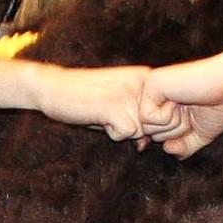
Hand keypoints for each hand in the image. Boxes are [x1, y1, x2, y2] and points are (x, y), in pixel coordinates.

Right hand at [35, 63, 151, 143]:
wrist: (53, 87)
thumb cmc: (85, 98)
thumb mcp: (117, 106)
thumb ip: (138, 121)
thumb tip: (147, 144)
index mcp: (146, 77)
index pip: (169, 115)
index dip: (150, 126)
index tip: (124, 115)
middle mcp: (143, 82)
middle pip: (158, 126)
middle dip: (136, 130)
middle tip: (111, 115)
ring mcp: (130, 93)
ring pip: (143, 132)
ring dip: (122, 131)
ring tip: (103, 114)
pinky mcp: (116, 105)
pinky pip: (128, 134)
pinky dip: (112, 134)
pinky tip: (98, 118)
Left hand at [141, 51, 222, 157]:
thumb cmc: (219, 105)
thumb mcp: (200, 134)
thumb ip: (183, 146)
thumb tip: (166, 149)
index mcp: (164, 104)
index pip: (157, 136)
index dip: (177, 136)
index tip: (193, 117)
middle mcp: (155, 95)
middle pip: (150, 134)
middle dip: (175, 131)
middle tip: (191, 110)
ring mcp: (151, 88)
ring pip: (147, 127)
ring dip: (173, 124)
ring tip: (187, 104)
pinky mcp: (151, 85)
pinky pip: (147, 118)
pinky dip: (167, 117)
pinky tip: (179, 99)